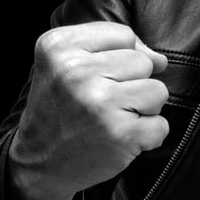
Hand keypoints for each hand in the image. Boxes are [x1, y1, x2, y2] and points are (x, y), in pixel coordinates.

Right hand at [8, 22, 169, 199]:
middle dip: (133, 84)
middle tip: (103, 103)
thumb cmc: (60, 109)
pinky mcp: (120, 134)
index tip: (98, 78)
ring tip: (113, 119)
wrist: (38, 164)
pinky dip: (148, 136)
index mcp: (59, 47)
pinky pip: (161, 125)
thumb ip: (111, 46)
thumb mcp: (64, 62)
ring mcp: (99, 104)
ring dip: (143, 109)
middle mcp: (76, 72)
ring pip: (158, 91)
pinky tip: (120, 139)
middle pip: (144, 62)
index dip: (121, 58)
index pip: (124, 35)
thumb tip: (160, 59)